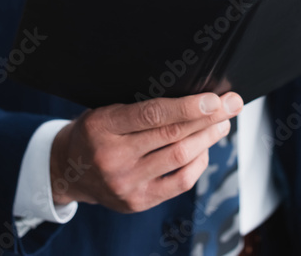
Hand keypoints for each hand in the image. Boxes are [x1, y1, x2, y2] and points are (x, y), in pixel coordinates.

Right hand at [50, 92, 243, 211]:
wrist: (68, 170)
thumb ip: (141, 108)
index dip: (188, 106)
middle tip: (232, 105)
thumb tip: (192, 97)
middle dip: (209, 119)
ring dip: (208, 138)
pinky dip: (198, 163)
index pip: (153, 114)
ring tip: (222, 124)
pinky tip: (205, 149)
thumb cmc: (95, 131)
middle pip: (172, 136)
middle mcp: (114, 157)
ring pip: (179, 158)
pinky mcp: (137, 201)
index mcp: (104, 126)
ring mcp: (126, 183)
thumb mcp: (106, 110)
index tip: (215, 99)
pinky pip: (179, 182)